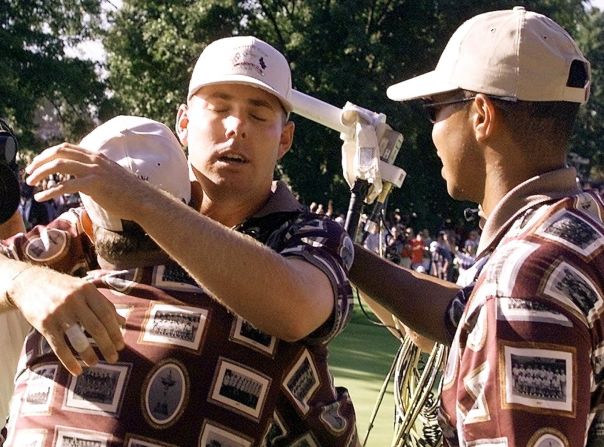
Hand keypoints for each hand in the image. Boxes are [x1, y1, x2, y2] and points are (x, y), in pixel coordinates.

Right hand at [8, 265, 124, 374]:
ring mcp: (59, 313)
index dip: (115, 332)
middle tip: (114, 358)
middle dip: (107, 346)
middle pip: (96, 327)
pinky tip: (76, 370)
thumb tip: (123, 322)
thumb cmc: (64, 288)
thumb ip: (104, 305)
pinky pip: (59, 347)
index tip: (121, 345)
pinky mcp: (45, 324)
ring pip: (78, 338)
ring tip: (95, 363)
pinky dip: (69, 361)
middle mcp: (74, 301)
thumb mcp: (85, 290)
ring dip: (89, 355)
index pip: (107, 314)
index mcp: (87, 291)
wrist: (30, 282)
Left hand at [25, 143, 147, 222]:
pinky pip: (66, 186)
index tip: (37, 164)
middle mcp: (94, 160)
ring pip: (59, 165)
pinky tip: (42, 197)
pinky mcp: (95, 185)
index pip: (66, 148)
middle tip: (29, 173)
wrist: (143, 201)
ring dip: (41, 174)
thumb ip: (94, 173)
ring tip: (31, 184)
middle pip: (59, 152)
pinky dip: (50, 191)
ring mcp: (95, 171)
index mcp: (96, 156)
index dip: (47, 154)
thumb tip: (79, 178)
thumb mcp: (109, 176)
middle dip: (40, 161)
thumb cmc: (127, 192)